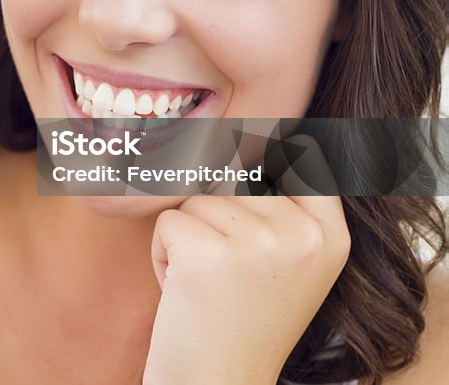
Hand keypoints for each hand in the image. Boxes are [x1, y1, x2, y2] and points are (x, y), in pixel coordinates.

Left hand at [144, 137, 350, 384]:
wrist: (216, 383)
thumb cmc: (239, 320)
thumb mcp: (285, 262)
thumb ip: (278, 205)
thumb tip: (239, 134)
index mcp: (330, 236)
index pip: (303, 157)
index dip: (266, 152)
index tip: (254, 164)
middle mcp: (303, 235)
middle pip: (233, 177)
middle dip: (212, 217)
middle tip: (222, 273)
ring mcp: (259, 242)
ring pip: (196, 197)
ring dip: (186, 236)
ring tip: (204, 284)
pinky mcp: (209, 252)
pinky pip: (168, 219)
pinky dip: (162, 253)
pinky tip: (184, 292)